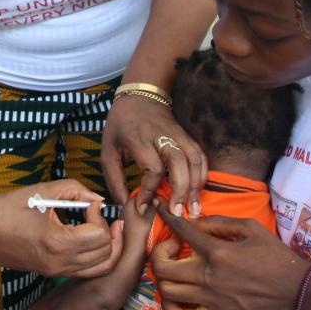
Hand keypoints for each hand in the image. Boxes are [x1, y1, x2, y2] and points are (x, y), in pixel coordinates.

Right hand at [0, 179, 121, 280]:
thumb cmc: (12, 207)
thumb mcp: (46, 190)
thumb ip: (77, 190)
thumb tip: (99, 200)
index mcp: (57, 243)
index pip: (99, 235)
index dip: (98, 216)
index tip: (86, 205)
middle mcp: (59, 263)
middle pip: (105, 254)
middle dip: (106, 231)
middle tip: (93, 215)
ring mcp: (55, 272)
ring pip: (100, 268)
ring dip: (105, 246)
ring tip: (98, 227)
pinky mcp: (52, 273)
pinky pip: (86, 272)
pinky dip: (95, 257)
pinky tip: (88, 239)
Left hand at [101, 92, 206, 216]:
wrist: (140, 96)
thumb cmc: (120, 126)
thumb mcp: (108, 150)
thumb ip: (114, 178)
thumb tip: (125, 204)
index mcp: (138, 138)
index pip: (151, 168)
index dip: (149, 191)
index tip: (143, 207)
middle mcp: (161, 136)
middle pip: (178, 163)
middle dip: (180, 190)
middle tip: (177, 213)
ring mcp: (177, 134)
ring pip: (193, 159)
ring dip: (195, 185)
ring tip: (193, 208)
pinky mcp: (187, 136)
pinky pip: (200, 156)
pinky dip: (202, 175)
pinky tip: (198, 191)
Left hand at [150, 205, 309, 309]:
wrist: (296, 293)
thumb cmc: (276, 258)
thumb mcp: (252, 228)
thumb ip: (220, 223)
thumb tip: (194, 221)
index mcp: (217, 251)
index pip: (181, 230)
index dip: (166, 216)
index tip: (160, 209)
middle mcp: (208, 276)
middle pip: (162, 266)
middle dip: (159, 252)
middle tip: (172, 248)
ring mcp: (209, 299)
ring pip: (166, 291)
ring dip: (163, 278)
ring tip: (174, 271)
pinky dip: (170, 309)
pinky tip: (176, 298)